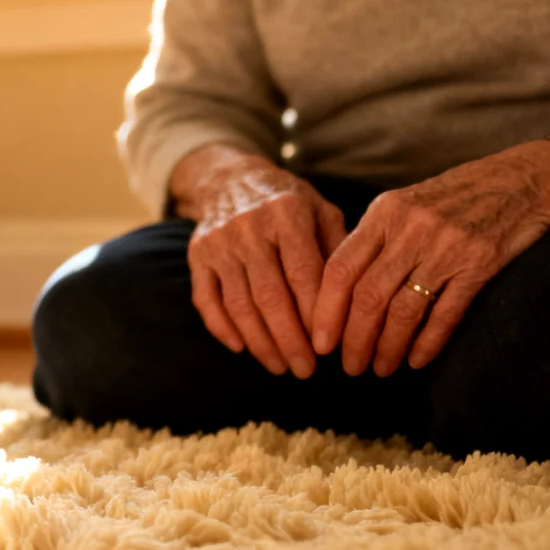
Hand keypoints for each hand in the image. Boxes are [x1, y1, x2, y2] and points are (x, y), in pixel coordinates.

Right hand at [170, 144, 348, 377]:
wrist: (230, 179)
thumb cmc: (289, 202)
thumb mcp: (322, 211)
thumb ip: (339, 251)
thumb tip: (353, 305)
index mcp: (287, 212)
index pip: (304, 274)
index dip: (317, 315)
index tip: (330, 347)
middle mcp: (249, 226)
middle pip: (270, 295)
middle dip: (290, 340)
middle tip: (306, 370)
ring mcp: (218, 241)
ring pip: (238, 304)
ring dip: (260, 342)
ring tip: (280, 366)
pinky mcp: (196, 255)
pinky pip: (206, 300)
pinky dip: (222, 328)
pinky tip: (242, 348)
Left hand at [310, 141, 549, 376]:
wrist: (524, 180)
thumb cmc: (457, 196)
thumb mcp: (406, 204)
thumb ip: (375, 239)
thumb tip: (340, 289)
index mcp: (384, 212)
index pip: (340, 268)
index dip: (325, 310)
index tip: (319, 341)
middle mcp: (410, 229)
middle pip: (368, 295)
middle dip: (354, 339)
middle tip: (350, 367)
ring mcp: (446, 246)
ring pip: (403, 310)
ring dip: (388, 347)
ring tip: (381, 369)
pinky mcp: (480, 264)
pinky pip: (445, 313)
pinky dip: (428, 342)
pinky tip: (418, 360)